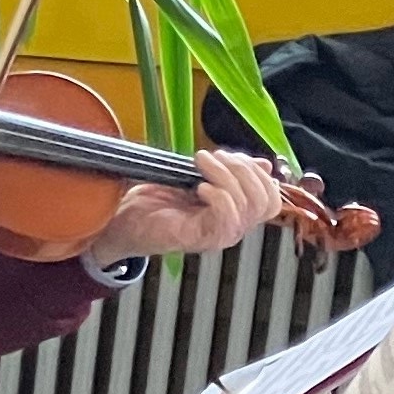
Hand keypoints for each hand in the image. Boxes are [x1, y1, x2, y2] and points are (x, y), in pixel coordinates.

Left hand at [91, 148, 284, 263]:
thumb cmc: (156, 201)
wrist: (122, 220)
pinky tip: (199, 186)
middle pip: (265, 201)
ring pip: (248, 206)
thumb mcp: (199, 177)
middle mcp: (232, 227)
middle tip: (211, 157)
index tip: (227, 155)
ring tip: (200, 164)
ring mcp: (217, 235)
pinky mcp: (199, 238)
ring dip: (226, 176)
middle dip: (243, 170)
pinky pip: (226, 219)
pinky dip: (218, 196)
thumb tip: (265, 164)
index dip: (256, 172)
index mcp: (236, 212)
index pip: (271, 198)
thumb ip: (230, 172)